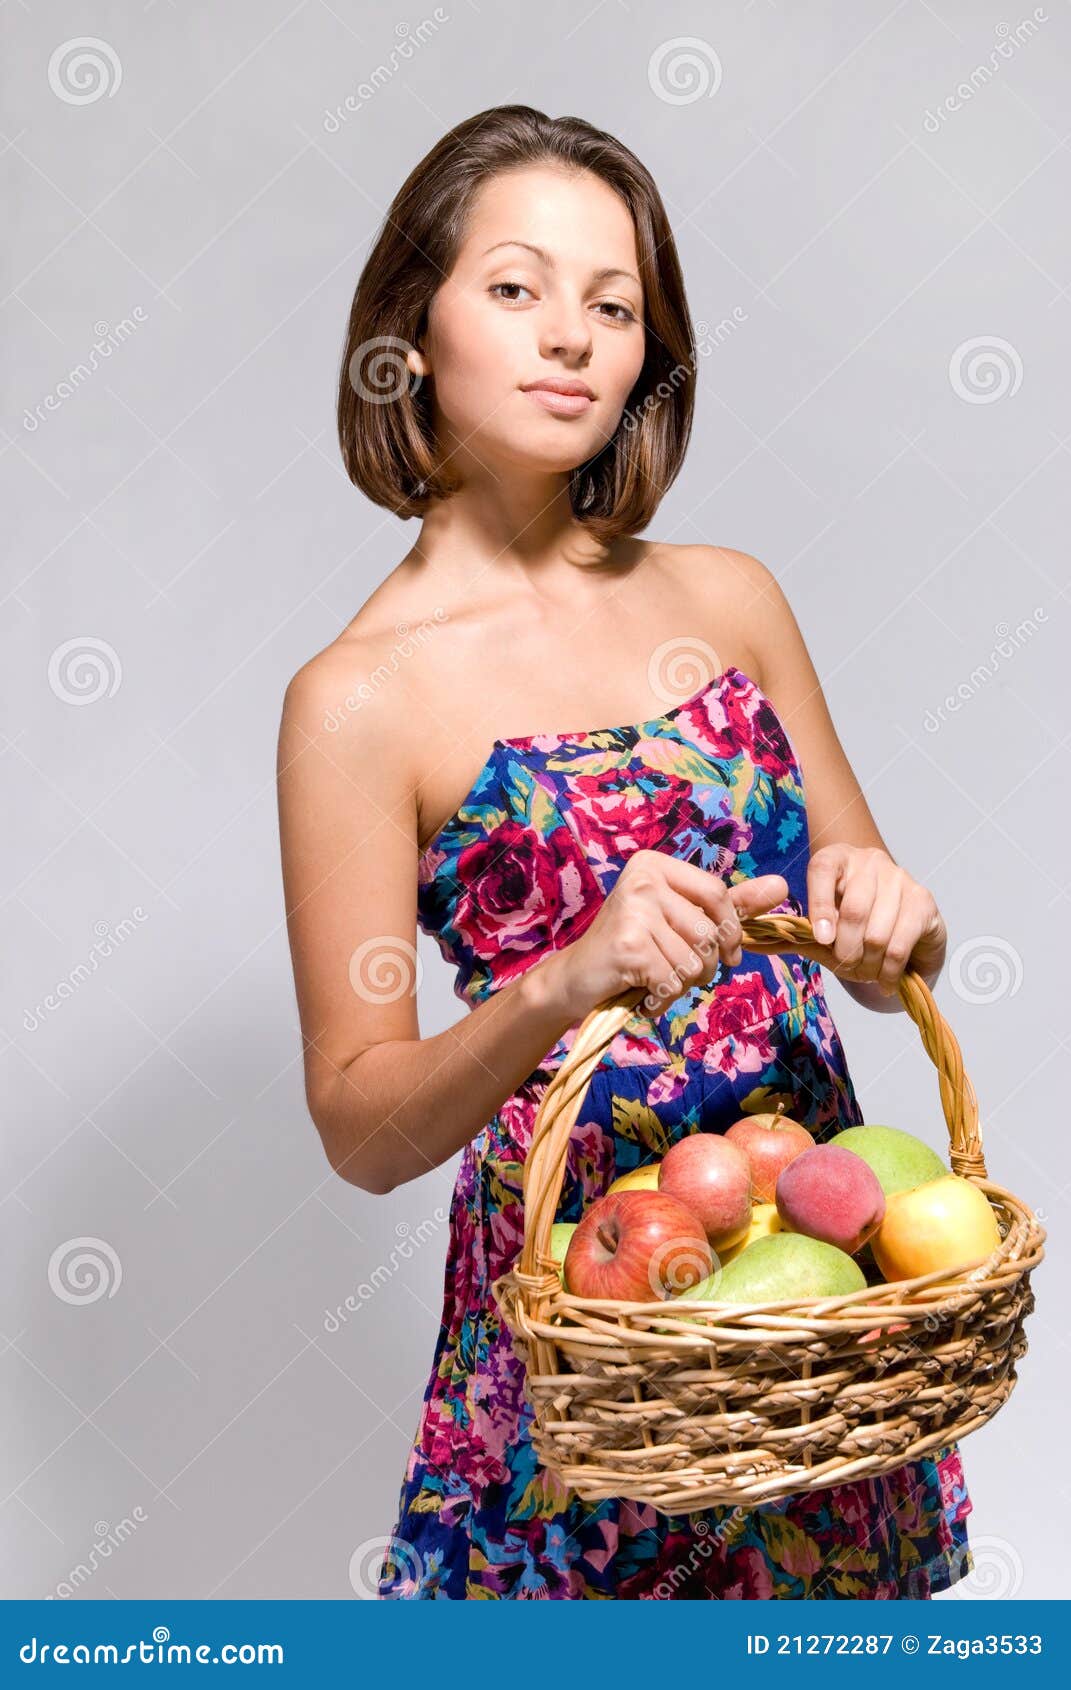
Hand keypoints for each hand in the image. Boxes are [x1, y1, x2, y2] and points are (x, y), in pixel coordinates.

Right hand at [544, 849, 790, 1023]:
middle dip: (705, 964)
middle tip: (678, 971)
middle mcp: (642, 879)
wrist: (577, 978)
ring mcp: (633, 909)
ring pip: (694, 960)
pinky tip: (643, 992)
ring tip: (656, 979)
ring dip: (682, 983)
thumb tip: (782, 885)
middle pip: (709, 930)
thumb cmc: (634, 948)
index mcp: (656, 865)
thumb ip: (731, 905)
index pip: (717, 893)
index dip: (730, 930)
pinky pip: (672, 980)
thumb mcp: (681, 920)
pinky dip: (663, 997)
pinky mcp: (628, 944)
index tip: (728, 955)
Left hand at [803, 844, 946, 995]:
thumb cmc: (853, 927)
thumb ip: (791, 935)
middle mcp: (869, 861)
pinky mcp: (923, 901)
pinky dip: (888, 971)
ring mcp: (900, 878)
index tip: (822, 939)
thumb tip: (753, 943)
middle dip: (846, 951)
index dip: (819, 907)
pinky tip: (884, 980)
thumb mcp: (820, 930)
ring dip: (868, 965)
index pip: (822, 871)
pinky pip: (900, 945)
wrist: (900, 928)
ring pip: (877, 933)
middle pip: (853, 911)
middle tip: (846, 967)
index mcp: (836, 859)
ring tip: (865, 973)